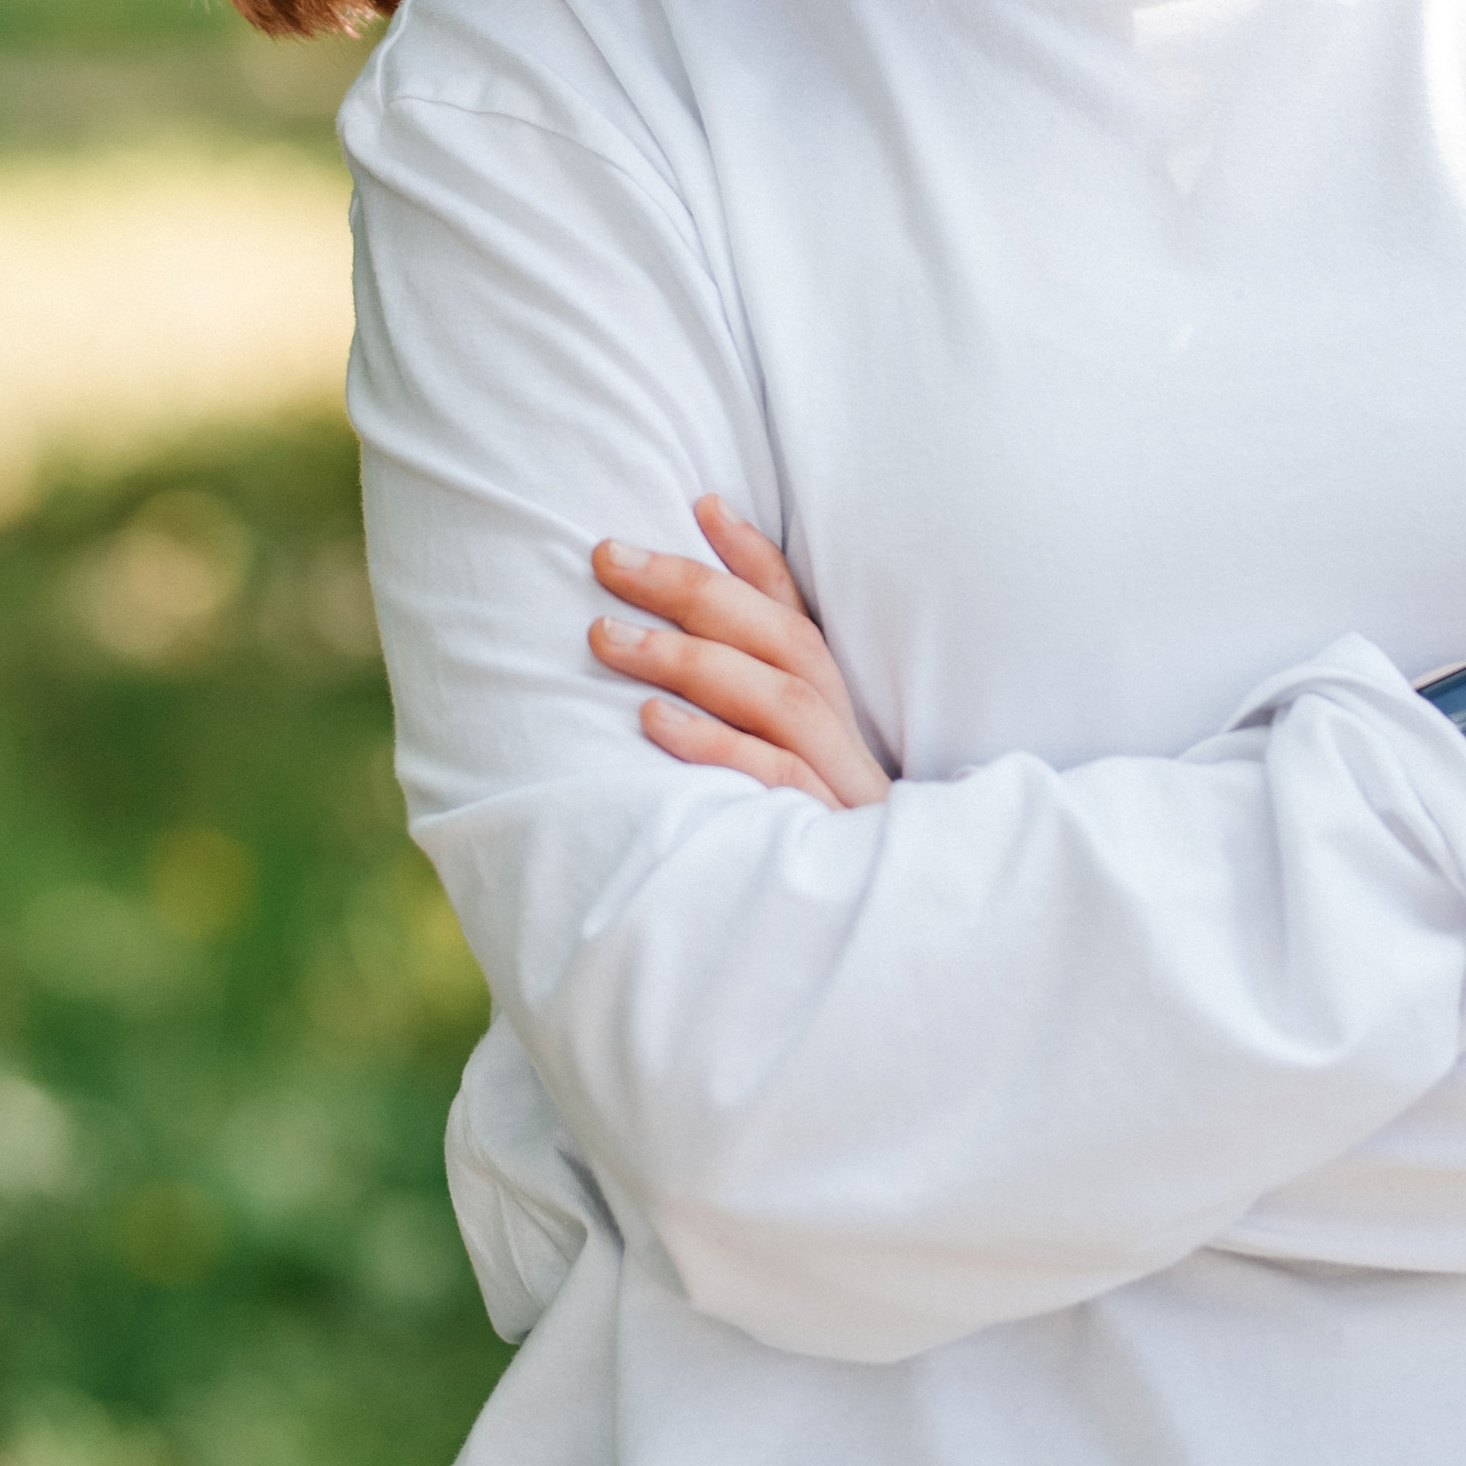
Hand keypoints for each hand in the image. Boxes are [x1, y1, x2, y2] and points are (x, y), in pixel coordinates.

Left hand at [590, 497, 889, 809]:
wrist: (859, 962)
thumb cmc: (789, 840)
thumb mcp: (769, 767)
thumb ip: (734, 709)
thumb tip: (658, 656)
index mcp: (833, 711)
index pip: (798, 617)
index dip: (756, 558)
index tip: (703, 503)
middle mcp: (843, 734)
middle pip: (784, 641)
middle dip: (694, 590)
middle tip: (609, 558)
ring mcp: (839, 783)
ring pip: (779, 698)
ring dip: (690, 659)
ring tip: (607, 637)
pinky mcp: (823, 828)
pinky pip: (778, 775)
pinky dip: (717, 741)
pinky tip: (652, 718)